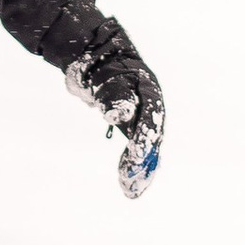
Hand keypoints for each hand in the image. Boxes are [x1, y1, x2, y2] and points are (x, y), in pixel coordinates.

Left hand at [64, 15, 163, 198]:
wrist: (93, 54)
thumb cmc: (101, 63)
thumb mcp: (107, 77)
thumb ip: (114, 95)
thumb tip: (117, 114)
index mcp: (149, 91)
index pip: (151, 120)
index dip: (143, 141)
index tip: (133, 160)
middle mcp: (149, 106)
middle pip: (151, 138)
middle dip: (143, 163)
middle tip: (131, 185)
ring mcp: (141, 115)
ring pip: (144, 146)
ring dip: (139, 168)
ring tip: (131, 190)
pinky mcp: (130, 123)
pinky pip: (134, 146)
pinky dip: (130, 162)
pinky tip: (125, 178)